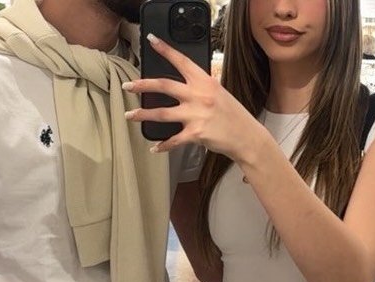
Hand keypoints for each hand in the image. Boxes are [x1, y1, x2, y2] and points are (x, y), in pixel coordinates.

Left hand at [123, 34, 265, 159]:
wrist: (246, 136)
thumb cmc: (233, 115)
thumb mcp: (219, 93)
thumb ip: (200, 88)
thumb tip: (183, 87)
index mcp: (205, 82)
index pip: (181, 61)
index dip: (165, 49)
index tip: (151, 41)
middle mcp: (199, 96)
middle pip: (164, 86)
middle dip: (142, 85)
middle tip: (128, 85)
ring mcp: (196, 115)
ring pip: (162, 114)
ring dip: (142, 114)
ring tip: (129, 115)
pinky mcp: (195, 134)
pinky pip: (173, 140)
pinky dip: (162, 146)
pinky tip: (154, 148)